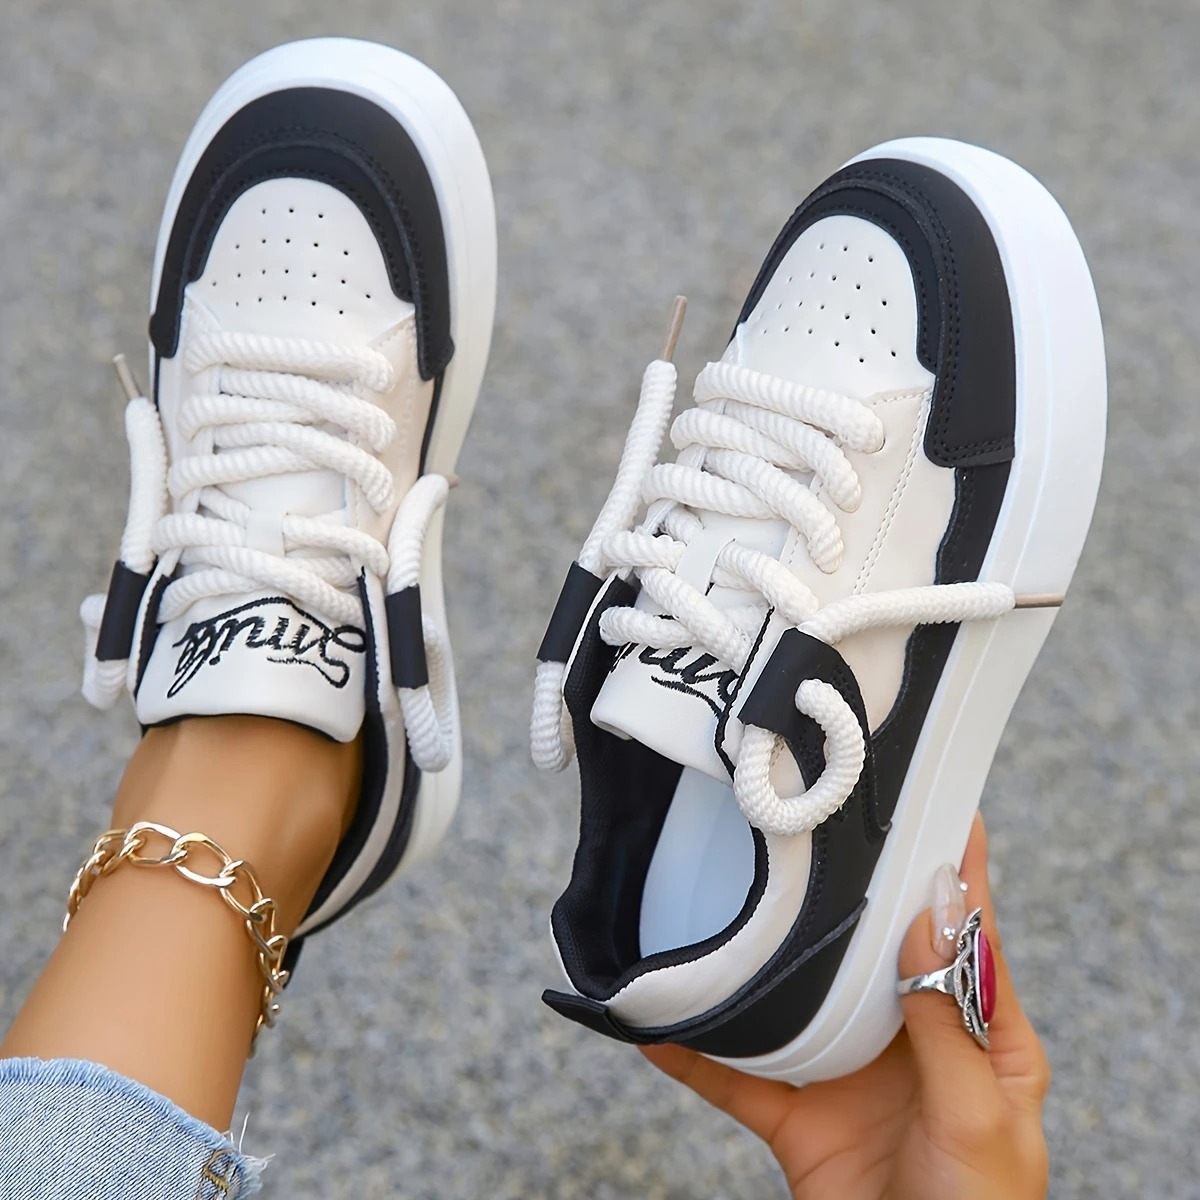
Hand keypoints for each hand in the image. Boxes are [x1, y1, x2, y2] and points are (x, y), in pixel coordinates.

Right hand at [642, 817, 1049, 1199]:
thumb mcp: (984, 1120)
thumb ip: (954, 1023)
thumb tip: (929, 917)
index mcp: (979, 1031)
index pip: (966, 927)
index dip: (950, 862)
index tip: (928, 791)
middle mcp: (910, 1035)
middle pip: (871, 945)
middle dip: (843, 890)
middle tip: (807, 827)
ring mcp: (849, 1071)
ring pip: (798, 995)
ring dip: (760, 959)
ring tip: (723, 902)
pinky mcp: (798, 1116)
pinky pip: (737, 1073)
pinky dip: (695, 1050)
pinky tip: (656, 1023)